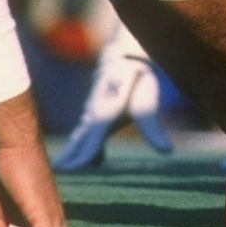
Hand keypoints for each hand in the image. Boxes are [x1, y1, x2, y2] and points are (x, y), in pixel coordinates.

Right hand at [54, 48, 175, 172]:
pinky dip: (84, 140)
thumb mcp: (146, 104)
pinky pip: (88, 128)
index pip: (88, 145)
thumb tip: (168, 151)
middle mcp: (93, 116)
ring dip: (74, 148)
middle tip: (57, 169)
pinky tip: (96, 153)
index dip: (78, 159)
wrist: (128, 55)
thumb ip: (153, 130)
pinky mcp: (98, 107)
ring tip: (65, 163)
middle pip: (78, 141)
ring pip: (81, 134)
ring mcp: (93, 110)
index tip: (66, 171)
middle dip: (69, 155)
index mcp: (102, 118)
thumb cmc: (137, 80)